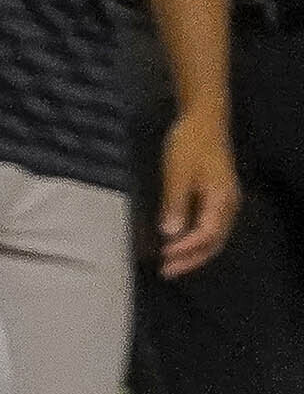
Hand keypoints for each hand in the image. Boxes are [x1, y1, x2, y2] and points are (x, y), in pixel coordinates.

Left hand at [155, 109, 239, 279]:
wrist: (204, 122)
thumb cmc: (189, 145)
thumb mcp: (177, 173)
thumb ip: (175, 203)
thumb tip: (170, 233)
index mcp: (221, 200)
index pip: (206, 235)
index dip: (186, 250)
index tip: (165, 258)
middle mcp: (228, 205)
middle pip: (213, 242)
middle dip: (190, 259)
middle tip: (166, 272)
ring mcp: (225, 202)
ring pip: (214, 237)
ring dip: (193, 253)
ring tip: (170, 264)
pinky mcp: (218, 198)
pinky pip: (211, 228)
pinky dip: (196, 241)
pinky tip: (180, 245)